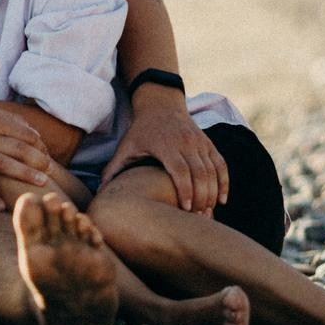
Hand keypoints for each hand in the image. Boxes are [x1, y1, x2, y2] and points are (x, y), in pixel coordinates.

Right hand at [0, 100, 49, 186]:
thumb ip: (8, 120)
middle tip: (50, 171)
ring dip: (25, 175)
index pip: (24, 133)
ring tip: (41, 183)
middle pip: (19, 149)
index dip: (39, 145)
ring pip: (5, 164)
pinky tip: (10, 194)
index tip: (46, 154)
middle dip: (38, 161)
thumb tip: (33, 132)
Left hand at [104, 89, 227, 212]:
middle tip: (198, 218)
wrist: (161, 105)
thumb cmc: (141, 131)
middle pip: (200, 172)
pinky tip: (222, 200)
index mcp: (165, 144)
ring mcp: (199, 142)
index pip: (180, 169)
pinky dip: (224, 182)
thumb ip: (114, 169)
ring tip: (207, 213)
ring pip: (212, 170)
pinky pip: (221, 164)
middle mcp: (186, 142)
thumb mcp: (126, 147)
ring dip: (213, 193)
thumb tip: (100, 192)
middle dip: (201, 197)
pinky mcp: (209, 143)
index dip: (185, 189)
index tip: (186, 209)